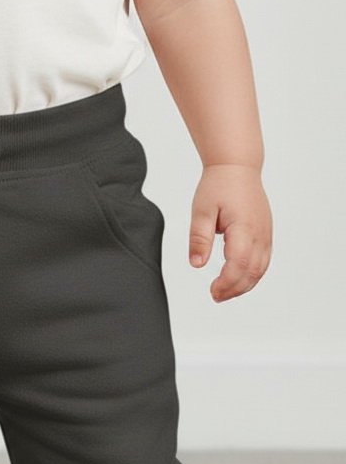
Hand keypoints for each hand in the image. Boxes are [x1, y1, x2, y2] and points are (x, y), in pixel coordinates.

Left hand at [189, 163, 271, 301]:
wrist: (237, 167)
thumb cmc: (219, 185)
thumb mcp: (201, 211)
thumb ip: (199, 239)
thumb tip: (197, 264)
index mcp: (244, 227)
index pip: (239, 264)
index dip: (226, 283)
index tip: (212, 291)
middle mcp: (260, 232)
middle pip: (252, 272)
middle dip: (234, 289)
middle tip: (216, 296)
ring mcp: (266, 233)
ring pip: (261, 269)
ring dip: (244, 285)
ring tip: (224, 292)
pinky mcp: (266, 233)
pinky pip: (263, 261)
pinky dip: (252, 275)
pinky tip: (237, 280)